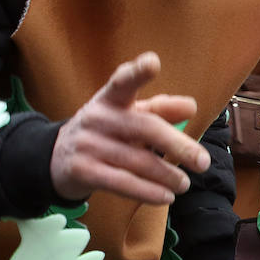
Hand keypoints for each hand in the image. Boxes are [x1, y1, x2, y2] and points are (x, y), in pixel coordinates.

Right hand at [50, 52, 210, 205]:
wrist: (56, 158)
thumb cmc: (106, 133)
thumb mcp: (128, 115)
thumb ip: (159, 109)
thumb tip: (190, 107)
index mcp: (111, 99)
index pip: (123, 81)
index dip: (137, 72)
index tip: (152, 62)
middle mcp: (98, 117)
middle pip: (145, 128)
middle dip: (177, 145)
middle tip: (202, 162)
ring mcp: (88, 144)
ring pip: (137, 161)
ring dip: (166, 176)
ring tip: (184, 184)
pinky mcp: (83, 171)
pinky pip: (122, 183)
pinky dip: (148, 192)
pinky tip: (166, 197)